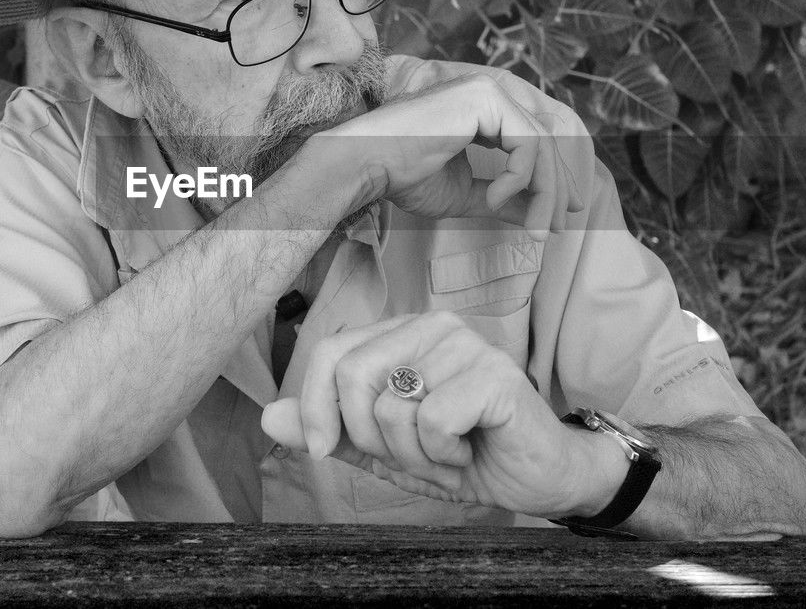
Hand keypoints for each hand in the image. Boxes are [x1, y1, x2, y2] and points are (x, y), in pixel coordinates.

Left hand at [260, 312, 625, 518]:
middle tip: (412, 455)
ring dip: (412, 455)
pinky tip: (469, 452)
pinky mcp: (493, 374)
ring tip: (447, 453)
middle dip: (370, 438)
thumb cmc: (462, 455)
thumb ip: (329, 429)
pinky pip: (430, 422)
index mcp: (401, 333)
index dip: (315, 407)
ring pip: (390, 407)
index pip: (331, 352)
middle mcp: (431, 326)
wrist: (537, 478)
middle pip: (352, 376)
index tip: (322, 451)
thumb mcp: (381, 450)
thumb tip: (267, 416)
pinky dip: (443, 456)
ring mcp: (465, 345)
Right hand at [315, 73, 583, 239]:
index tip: (558, 215)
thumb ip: (502, 200)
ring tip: (535, 227)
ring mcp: (488, 92)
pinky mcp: (485, 99)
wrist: (368, 162)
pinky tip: (496, 199)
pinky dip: (519, 178)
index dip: (550, 179)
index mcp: (482, 110)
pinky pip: (525, 145)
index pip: (531, 142)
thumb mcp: (465, 195)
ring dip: (543, 192)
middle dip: (555, 189)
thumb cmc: (403, 176)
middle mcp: (489, 94)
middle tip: (560, 225)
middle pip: (543, 142)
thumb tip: (537, 217)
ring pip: (540, 145)